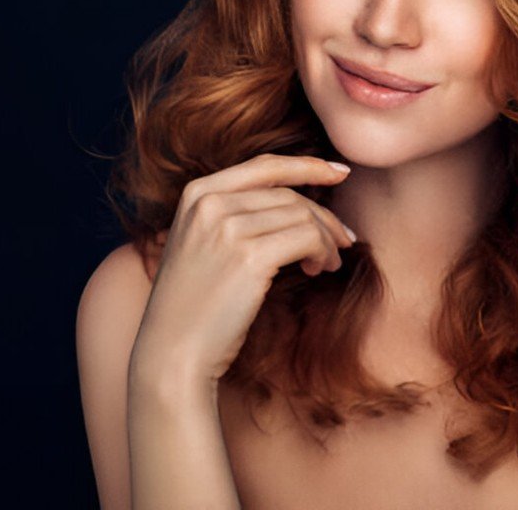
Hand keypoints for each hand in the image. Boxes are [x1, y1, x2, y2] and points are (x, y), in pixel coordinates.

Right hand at [129, 154, 354, 387]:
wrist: (173, 353)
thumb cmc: (195, 306)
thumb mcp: (203, 244)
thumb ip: (234, 215)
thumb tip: (300, 203)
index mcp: (197, 194)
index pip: (265, 167)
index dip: (308, 166)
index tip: (340, 172)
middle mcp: (210, 203)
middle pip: (289, 194)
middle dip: (324, 217)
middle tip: (344, 241)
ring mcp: (228, 228)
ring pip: (303, 216)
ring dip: (327, 239)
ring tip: (329, 263)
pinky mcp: (250, 256)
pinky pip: (309, 238)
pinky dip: (324, 252)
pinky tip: (319, 270)